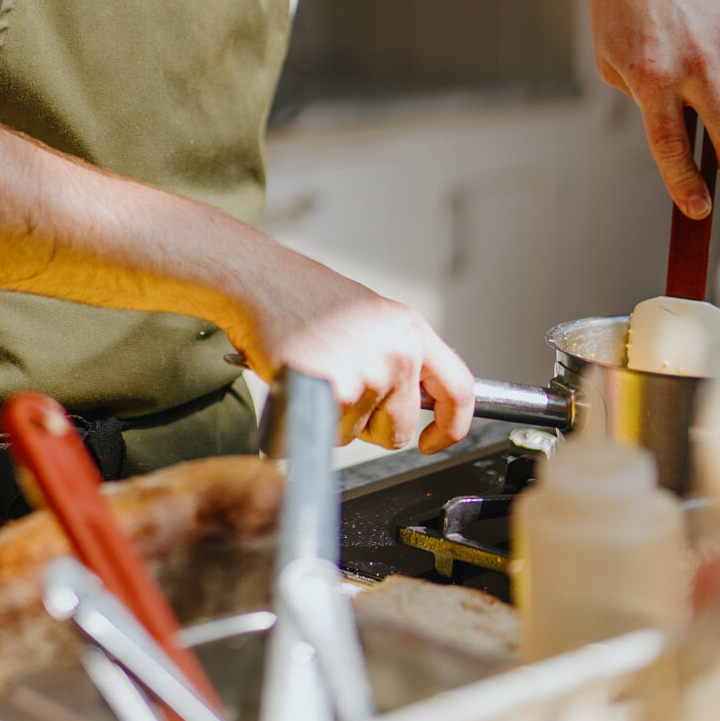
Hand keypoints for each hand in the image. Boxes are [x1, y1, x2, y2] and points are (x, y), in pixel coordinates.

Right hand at [229, 246, 474, 454]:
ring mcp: (369, 372)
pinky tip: (296, 384)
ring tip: (314, 375)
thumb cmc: (302, 298)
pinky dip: (306, 423)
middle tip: (338, 389)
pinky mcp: (337, 392)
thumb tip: (421, 404)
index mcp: (411, 329)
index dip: (451, 426)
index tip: (434, 440)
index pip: (460, 390)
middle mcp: (398, 350)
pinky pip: (327, 437)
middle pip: (401, 429)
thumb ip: (398, 356)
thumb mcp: (369, 320)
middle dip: (369, 426)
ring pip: (358, 437)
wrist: (259, 281)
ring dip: (333, 420)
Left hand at [584, 0, 719, 216]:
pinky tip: (709, 52)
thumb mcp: (613, 64)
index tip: (696, 209)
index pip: (673, 146)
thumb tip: (690, 138)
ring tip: (705, 93)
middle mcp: (694, 61)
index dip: (686, 184)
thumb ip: (648, 103)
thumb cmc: (618, 14)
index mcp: (651, 76)